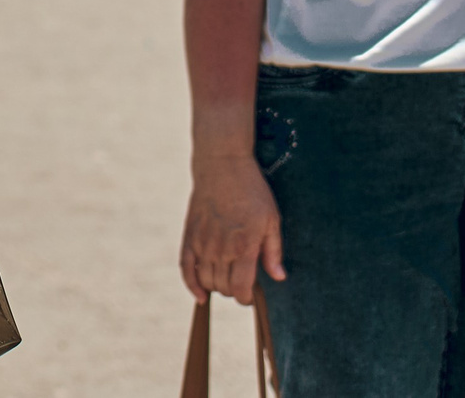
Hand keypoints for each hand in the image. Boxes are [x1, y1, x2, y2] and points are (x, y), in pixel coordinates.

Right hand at [180, 152, 285, 303]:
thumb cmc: (252, 191)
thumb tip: (278, 277)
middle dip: (233, 290)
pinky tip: (201, 295)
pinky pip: (185, 267)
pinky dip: (192, 285)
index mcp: (243, 246)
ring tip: (226, 278)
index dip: (246, 298)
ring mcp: (202, 242)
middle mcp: (220, 248)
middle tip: (241, 281)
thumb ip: (273, 251)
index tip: (251, 295)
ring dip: (217, 286)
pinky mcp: (189, 235)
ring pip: (206, 280)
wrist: (222, 165)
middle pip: (223, 286)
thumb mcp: (271, 219)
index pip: (240, 288)